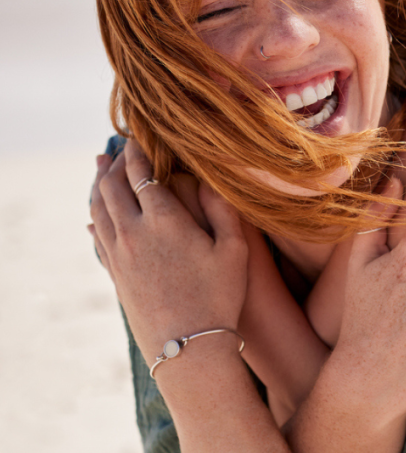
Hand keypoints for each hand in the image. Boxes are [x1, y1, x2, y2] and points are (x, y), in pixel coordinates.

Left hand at [89, 139, 247, 368]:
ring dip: (98, 185)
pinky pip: (97, 239)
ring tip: (101, 168)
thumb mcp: (234, 248)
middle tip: (120, 147)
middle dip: (115, 163)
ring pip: (99, 210)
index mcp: (164, 220)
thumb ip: (222, 208)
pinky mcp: (115, 275)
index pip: (143, 174)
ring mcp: (119, 256)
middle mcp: (134, 233)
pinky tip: (94, 217)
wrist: (188, 346)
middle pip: (113, 187)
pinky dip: (95, 219)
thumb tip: (211, 176)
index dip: (140, 151)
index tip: (141, 135)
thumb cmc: (219, 295)